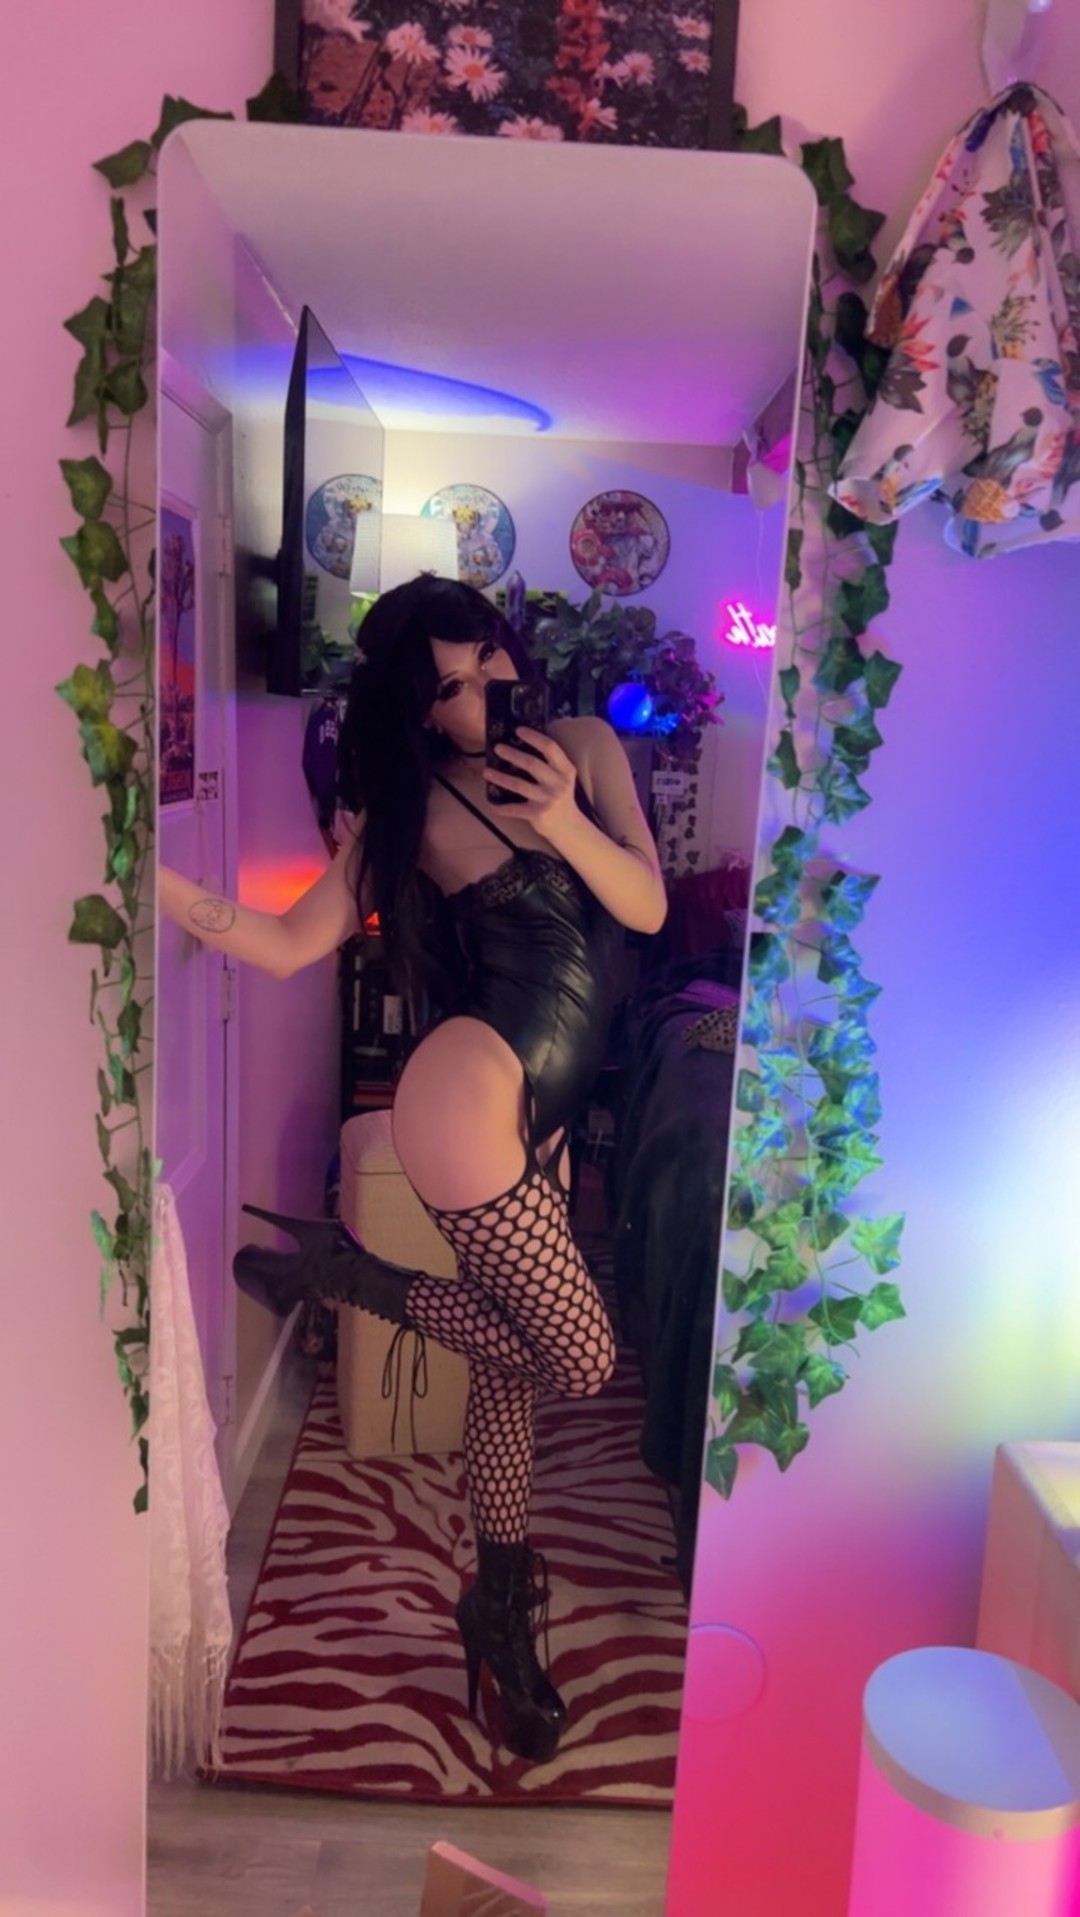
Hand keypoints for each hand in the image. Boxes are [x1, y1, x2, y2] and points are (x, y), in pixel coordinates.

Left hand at [484, 727, 579, 847]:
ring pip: (519, 785)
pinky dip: (501, 808)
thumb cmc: (561, 796)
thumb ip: (551, 763)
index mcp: (566, 770)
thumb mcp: (563, 777)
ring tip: (486, 771)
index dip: (534, 737)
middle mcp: (558, 783)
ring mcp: (547, 799)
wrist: (569, 826)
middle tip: (498, 748)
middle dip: (512, 754)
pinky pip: (514, 809)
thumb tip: (524, 743)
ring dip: (500, 778)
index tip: (518, 730)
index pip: (550, 748)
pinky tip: (491, 805)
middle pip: (532, 764)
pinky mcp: (538, 814)